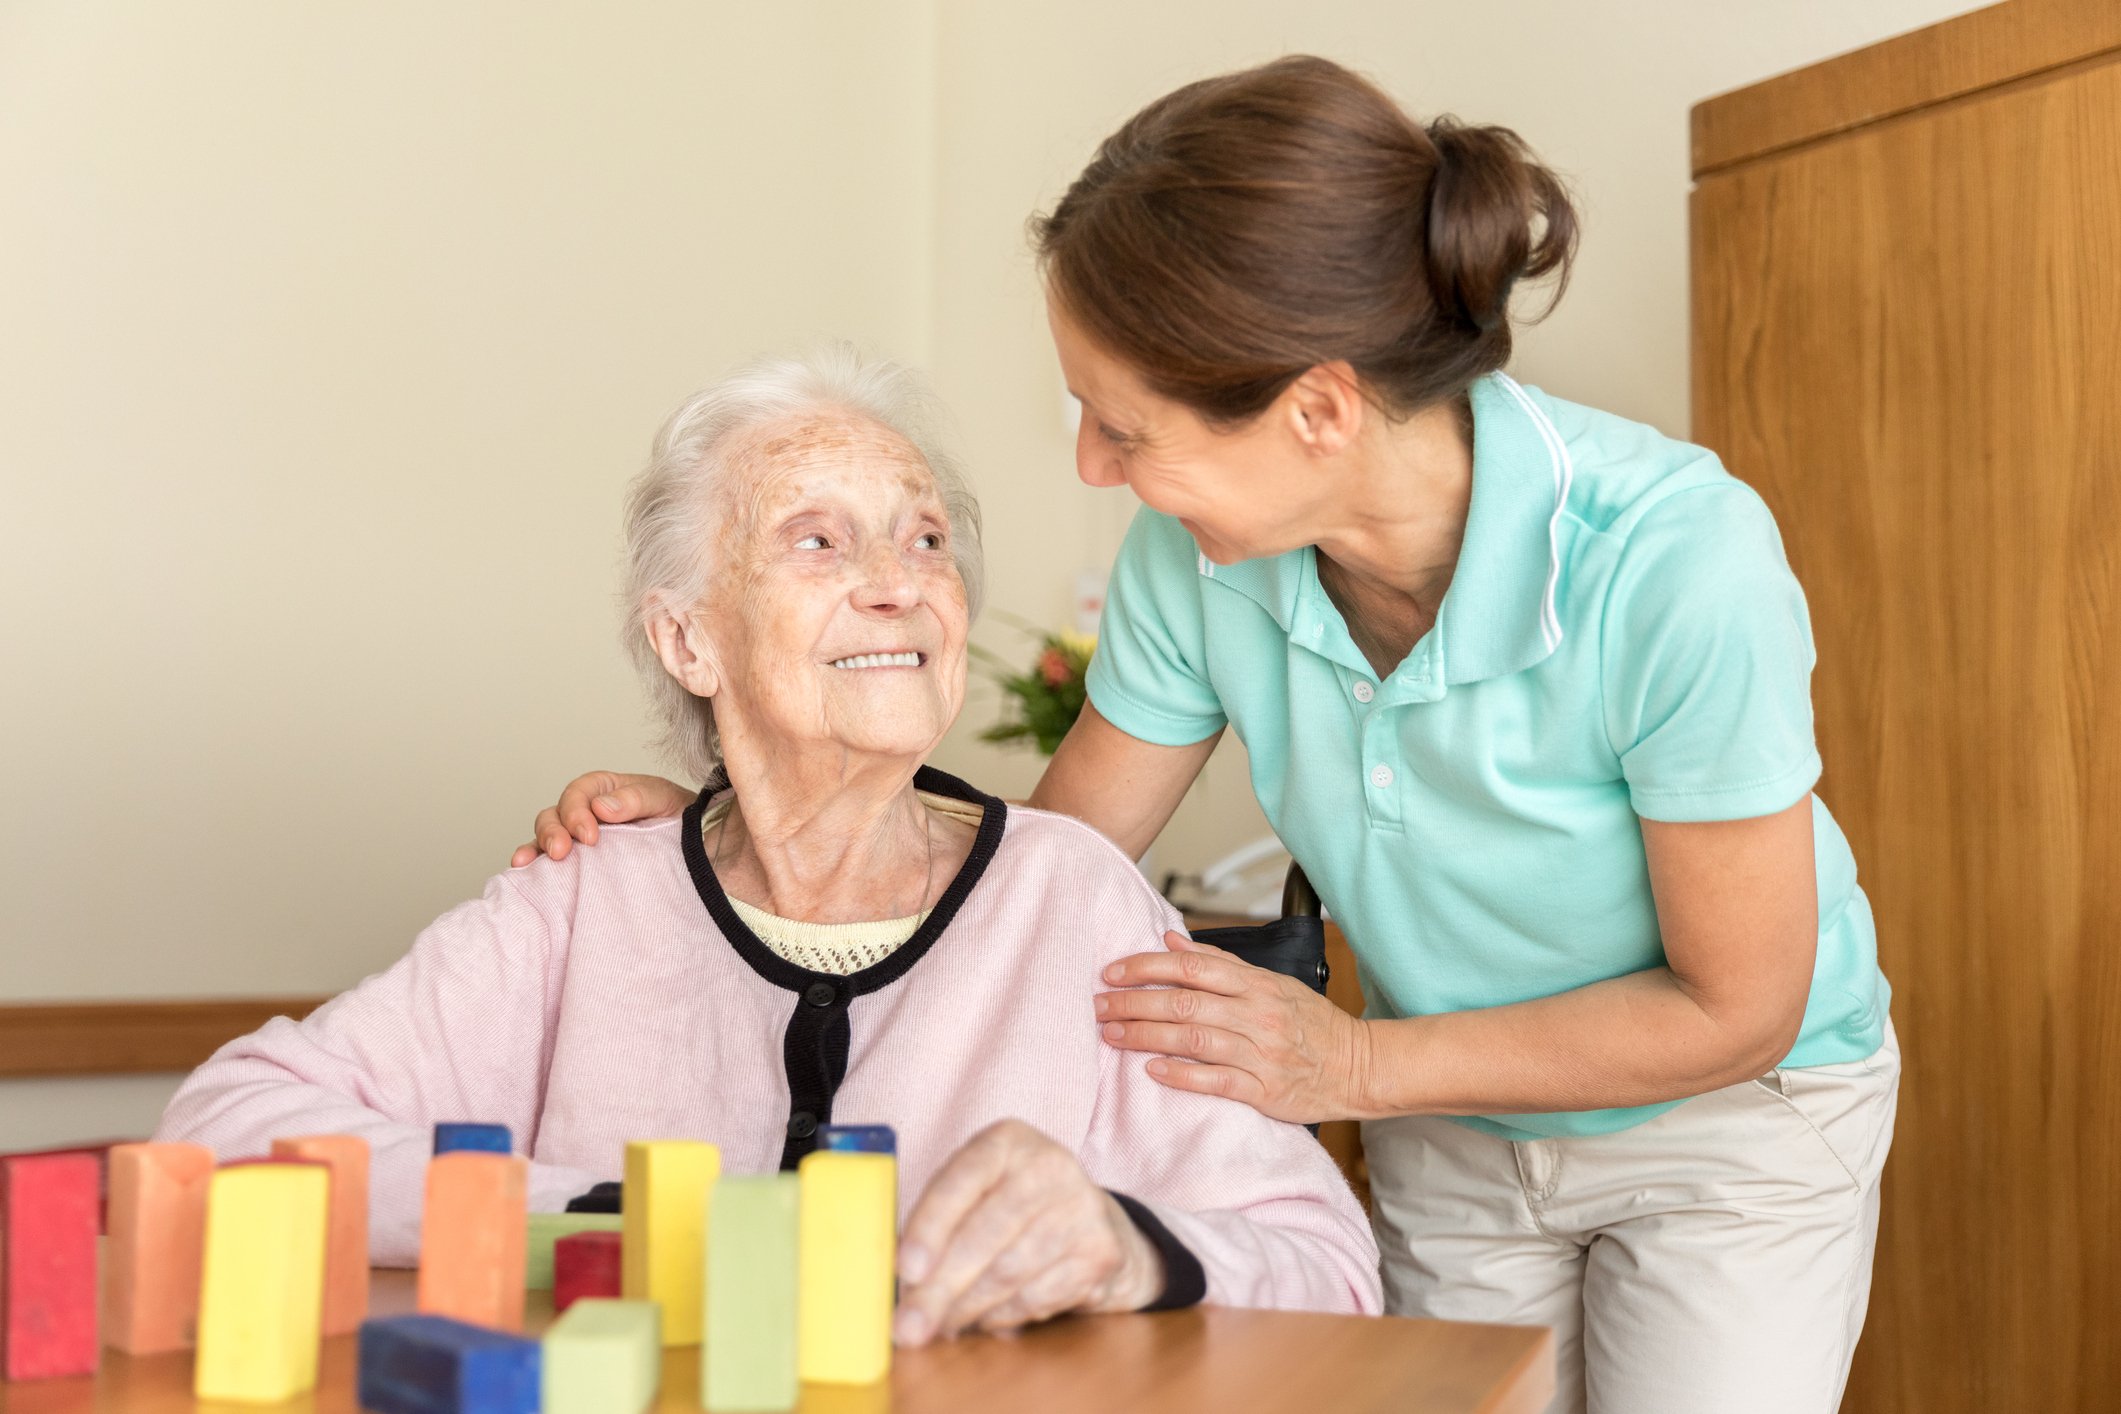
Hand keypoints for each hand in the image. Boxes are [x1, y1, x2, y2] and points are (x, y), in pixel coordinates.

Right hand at [508, 771, 691, 866]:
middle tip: (562, 852)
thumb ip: (638, 798)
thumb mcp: (666, 799)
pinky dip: (533, 866)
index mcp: (606, 790)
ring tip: (529, 863)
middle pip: (555, 815)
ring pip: (547, 838)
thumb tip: (602, 807)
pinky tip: (524, 872)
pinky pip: (550, 864)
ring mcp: (581, 842)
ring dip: (536, 848)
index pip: (580, 792)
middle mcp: (588, 814)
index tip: (589, 836)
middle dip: (553, 831)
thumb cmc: (683, 819)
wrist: (701, 852)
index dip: (577, 811)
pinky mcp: (581, 868)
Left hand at [894, 1120, 1162, 1344]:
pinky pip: (1036, 1297)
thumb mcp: (977, 1192)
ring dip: (966, 1309)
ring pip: (1008, 1273)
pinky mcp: (1100, 1251)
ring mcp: (1081, 1207)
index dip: (931, 1226)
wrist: (1096, 1222)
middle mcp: (1049, 1165)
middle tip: (909, 1327)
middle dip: (940, 1288)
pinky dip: (1001, 1317)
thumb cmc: (1012, 1208)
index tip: (906, 1270)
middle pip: (984, 1234)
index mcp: (1006, 1141)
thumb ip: (937, 1223)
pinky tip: (984, 1320)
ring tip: (941, 1326)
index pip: (961, 1179)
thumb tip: (899, 1283)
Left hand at [1095, 932, 1374, 1122]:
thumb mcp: (1271, 983)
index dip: (1146, 967)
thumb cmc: (1310, 1024)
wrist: (1358, 1066)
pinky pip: (1216, 1081)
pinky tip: (1152, 1069)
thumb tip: (1171, 942)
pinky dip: (1181, 1075)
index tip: (1112, 972)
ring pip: (1193, 1039)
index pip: (1191, 967)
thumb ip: (1220, 964)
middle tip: (1099, 1006)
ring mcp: (1261, 1053)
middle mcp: (1256, 1015)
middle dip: (1134, 1002)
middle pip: (1184, 1002)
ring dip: (1146, 1036)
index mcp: (1256, 985)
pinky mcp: (1263, 1091)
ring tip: (1112, 1035)